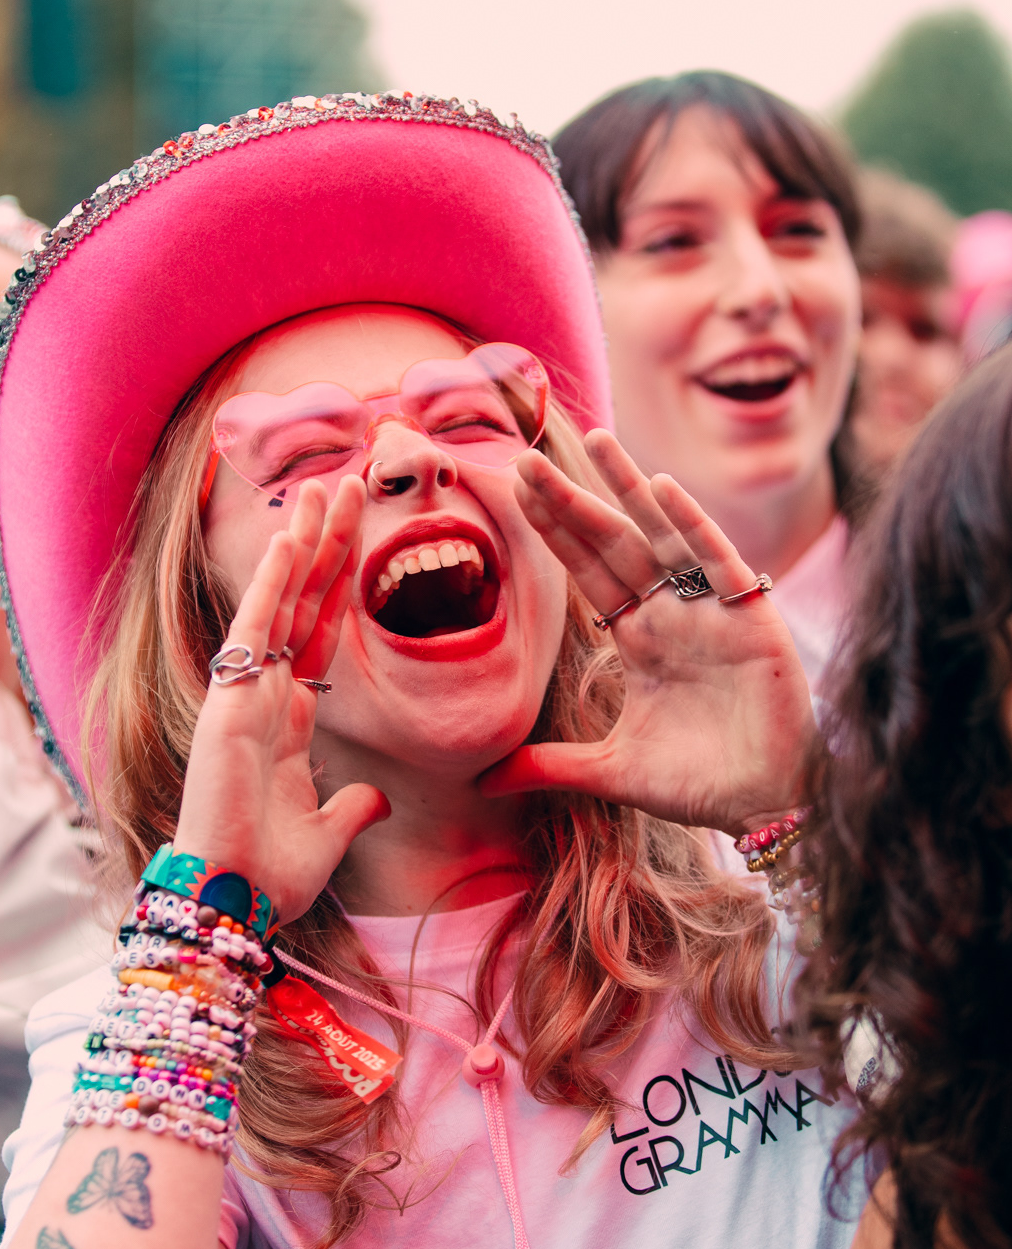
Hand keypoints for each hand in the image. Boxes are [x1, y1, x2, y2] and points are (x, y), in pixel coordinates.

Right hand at [173, 476, 389, 922]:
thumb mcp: (327, 836)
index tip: (358, 535)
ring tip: (329, 487)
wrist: (232, 904)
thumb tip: (376, 797)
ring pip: (281, 602)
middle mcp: (263, 697)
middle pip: (303, 603)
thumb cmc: (268, 878)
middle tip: (349, 484)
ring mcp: (245, 696)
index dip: (337, 583)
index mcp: (285, 722)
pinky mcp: (231, 704)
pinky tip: (290, 537)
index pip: (318, 634)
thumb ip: (351, 807)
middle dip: (327, 544)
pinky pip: (256, 631)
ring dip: (306, 544)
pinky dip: (272, 583)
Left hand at [480, 430, 815, 836]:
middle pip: (613, 543)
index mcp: (640, 638)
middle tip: (526, 459)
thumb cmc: (698, 785)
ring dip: (631, 488)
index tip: (516, 489)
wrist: (765, 807)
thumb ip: (550, 766)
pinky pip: (718, 562)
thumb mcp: (611, 772)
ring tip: (597, 441)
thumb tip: (482, 781)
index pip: (587, 571)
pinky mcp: (750, 620)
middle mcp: (671, 614)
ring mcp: (710, 611)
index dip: (555, 531)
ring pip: (664, 535)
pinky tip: (664, 488)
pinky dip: (693, 525)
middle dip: (572, 501)